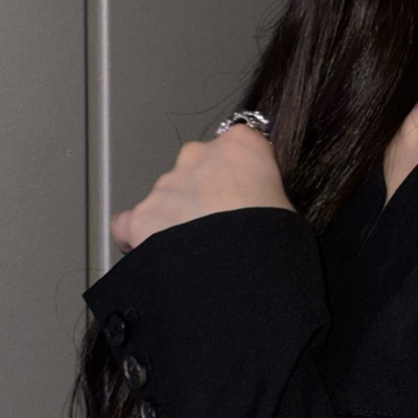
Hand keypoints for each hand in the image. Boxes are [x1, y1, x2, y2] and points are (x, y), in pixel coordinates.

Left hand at [111, 124, 293, 252]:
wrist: (239, 271)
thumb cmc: (271, 237)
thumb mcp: (287, 205)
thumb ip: (264, 192)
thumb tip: (256, 207)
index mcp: (241, 145)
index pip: (236, 147)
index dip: (238, 174)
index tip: (243, 195)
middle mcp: (199, 155)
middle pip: (196, 169)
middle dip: (203, 194)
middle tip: (219, 227)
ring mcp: (167, 185)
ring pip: (167, 197)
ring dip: (177, 218)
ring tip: (195, 252)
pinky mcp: (141, 216)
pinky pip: (130, 223)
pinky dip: (138, 236)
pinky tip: (155, 255)